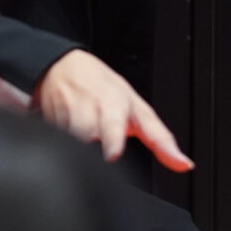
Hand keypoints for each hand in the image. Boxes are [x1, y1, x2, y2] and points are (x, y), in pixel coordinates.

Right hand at [35, 50, 191, 173]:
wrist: (62, 65)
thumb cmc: (105, 89)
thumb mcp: (137, 109)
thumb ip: (160, 140)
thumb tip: (184, 165)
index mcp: (115, 104)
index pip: (113, 122)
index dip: (112, 140)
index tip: (112, 155)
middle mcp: (90, 107)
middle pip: (87, 137)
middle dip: (92, 150)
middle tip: (100, 155)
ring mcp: (65, 112)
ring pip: (68, 140)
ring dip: (76, 150)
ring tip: (84, 146)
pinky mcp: (45, 120)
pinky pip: (52, 141)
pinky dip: (59, 147)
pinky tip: (66, 143)